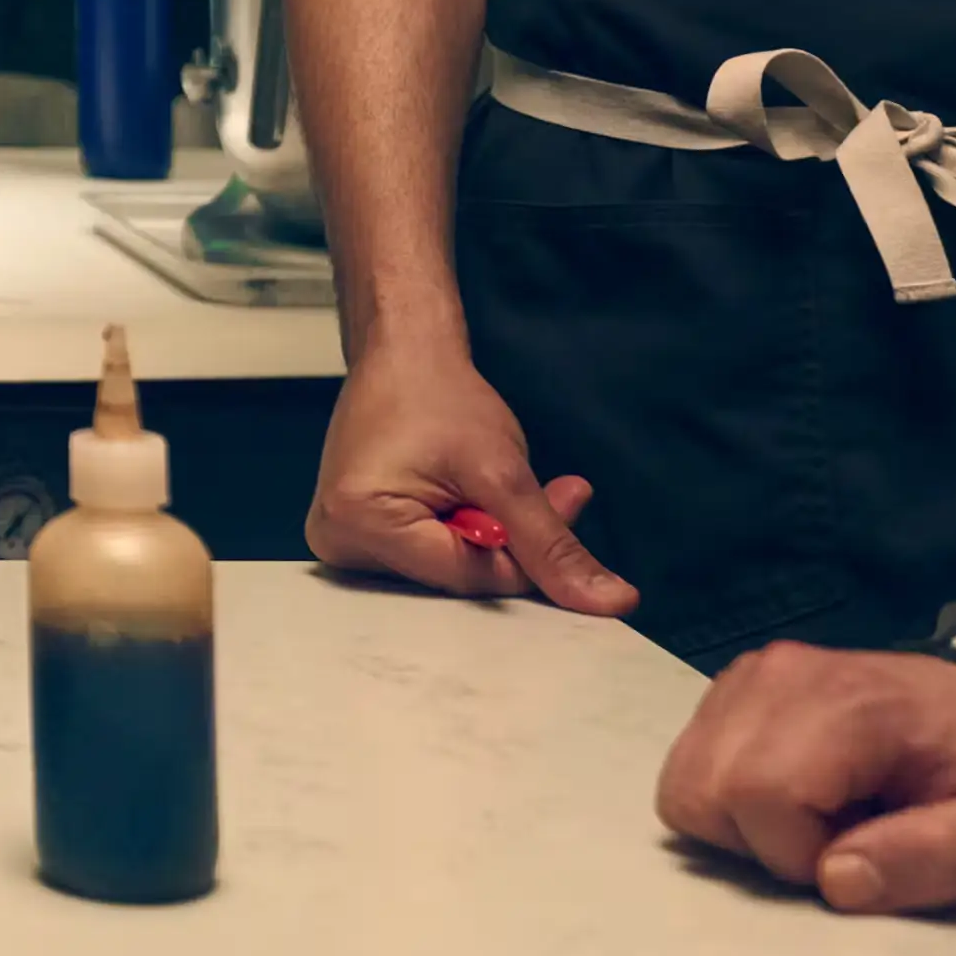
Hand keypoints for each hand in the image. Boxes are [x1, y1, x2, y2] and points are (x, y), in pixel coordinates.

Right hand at [304, 342, 638, 614]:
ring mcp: (344, 543)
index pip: (468, 581)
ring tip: (503, 482)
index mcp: (358, 526)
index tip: (565, 499)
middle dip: (511, 543)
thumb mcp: (503, 470)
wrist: (401, 352)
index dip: (526, 553)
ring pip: (448, 569)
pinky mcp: (358, 535)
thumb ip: (553, 543)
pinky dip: (467, 529)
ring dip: (492, 534)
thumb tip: (616, 604)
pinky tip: (477, 492)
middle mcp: (339, 546)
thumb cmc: (440, 396)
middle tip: (550, 491)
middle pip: (455, 579)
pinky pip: (432, 555)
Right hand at [654, 643, 955, 913]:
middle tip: (843, 843)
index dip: (801, 856)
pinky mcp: (740, 688)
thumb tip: (834, 880)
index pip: (758, 794)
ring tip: (826, 823)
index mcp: (855, 705)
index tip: (869, 857)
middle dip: (762, 846)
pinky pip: (693, 765)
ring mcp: (755, 675)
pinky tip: (804, 800)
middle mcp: (785, 675)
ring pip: (686, 780)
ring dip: (745, 827)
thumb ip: (942, 857)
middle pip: (703, 788)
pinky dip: (735, 803)